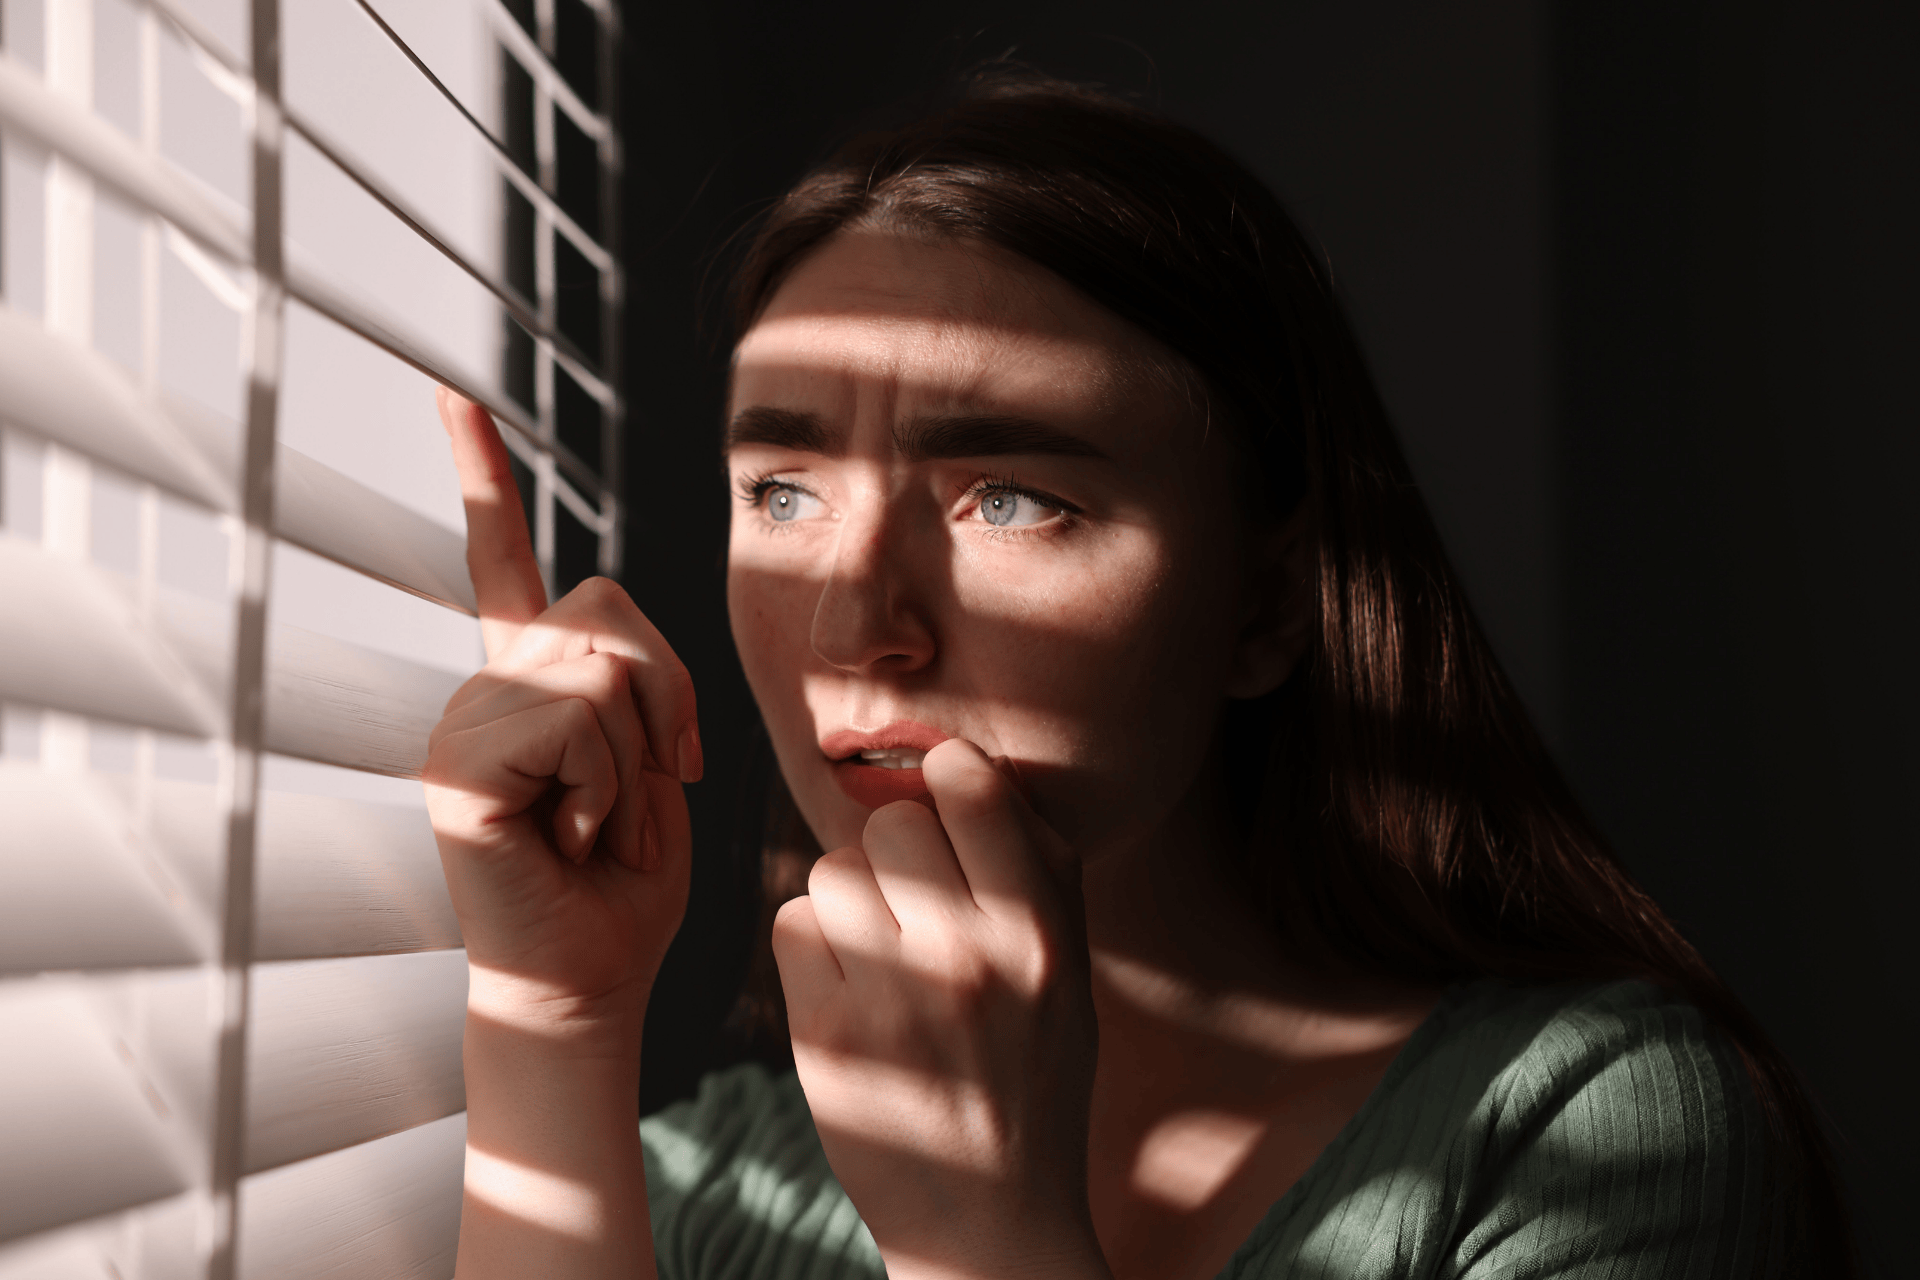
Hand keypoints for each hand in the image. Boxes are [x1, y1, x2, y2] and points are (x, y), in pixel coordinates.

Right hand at [422, 389, 696, 1047]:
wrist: (591, 982)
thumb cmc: (626, 888)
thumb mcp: (652, 760)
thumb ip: (637, 682)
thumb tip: (616, 647)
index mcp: (529, 682)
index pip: (505, 561)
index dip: (482, 477)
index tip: (452, 394)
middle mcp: (483, 688)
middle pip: (610, 606)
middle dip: (668, 697)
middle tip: (643, 789)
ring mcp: (460, 724)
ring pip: (603, 665)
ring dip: (639, 758)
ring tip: (597, 825)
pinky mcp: (456, 768)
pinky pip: (577, 720)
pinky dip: (609, 788)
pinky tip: (574, 840)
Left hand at [771, 740, 1109, 1279]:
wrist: (992, 1224)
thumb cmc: (1034, 1081)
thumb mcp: (1070, 975)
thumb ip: (1039, 870)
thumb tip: (973, 766)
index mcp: (1041, 934)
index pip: (972, 784)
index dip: (948, 781)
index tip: (946, 806)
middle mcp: (971, 959)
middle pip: (890, 824)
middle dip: (893, 855)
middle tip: (912, 905)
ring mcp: (894, 999)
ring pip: (831, 870)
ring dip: (846, 901)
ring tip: (881, 957)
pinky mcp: (827, 1036)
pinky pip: (792, 923)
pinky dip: (812, 948)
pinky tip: (848, 993)